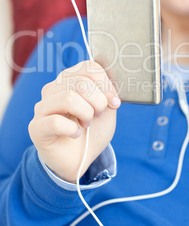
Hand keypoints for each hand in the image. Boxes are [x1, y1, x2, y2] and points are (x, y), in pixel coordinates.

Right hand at [28, 61, 120, 182]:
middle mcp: (53, 88)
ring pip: (69, 98)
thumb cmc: (92, 131)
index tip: (114, 102)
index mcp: (70, 79)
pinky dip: (72, 130)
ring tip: (86, 124)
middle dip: (98, 101)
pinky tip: (75, 134)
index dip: (106, 84)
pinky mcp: (36, 127)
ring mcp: (42, 107)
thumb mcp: (107, 109)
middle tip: (98, 115)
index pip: (89, 67)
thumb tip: (111, 76)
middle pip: (81, 82)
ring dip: (86, 114)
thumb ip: (108, 91)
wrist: (81, 159)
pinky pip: (55, 122)